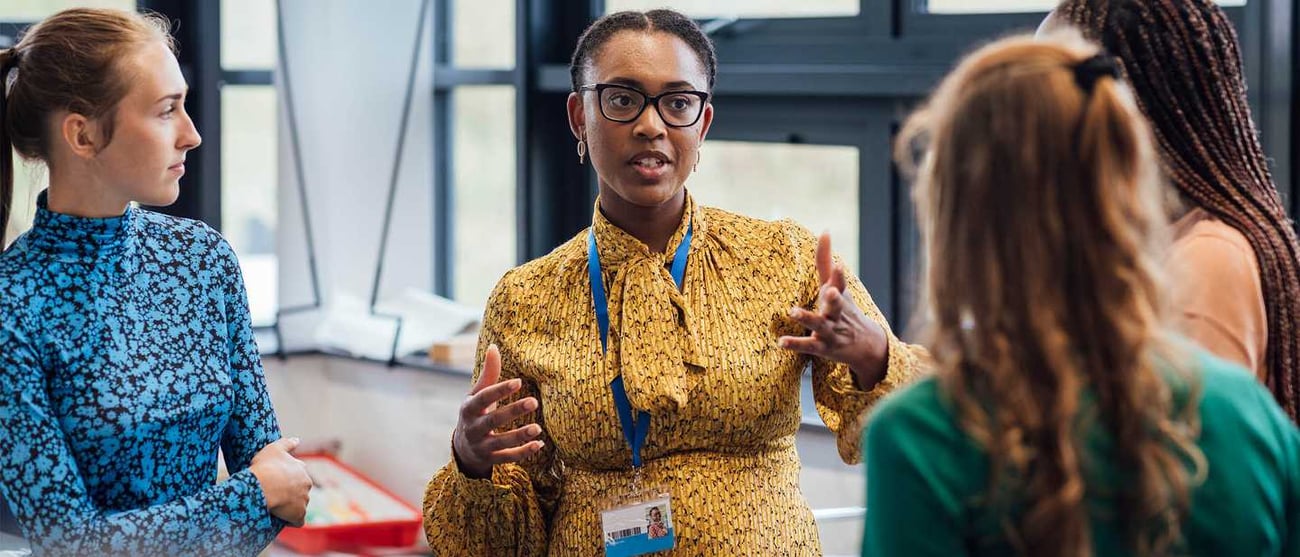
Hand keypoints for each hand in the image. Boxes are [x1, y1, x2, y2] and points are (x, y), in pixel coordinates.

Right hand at [250, 437, 312, 525]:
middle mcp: (307, 484)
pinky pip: (298, 520)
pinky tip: (284, 521)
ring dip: (291, 507)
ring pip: (300, 505)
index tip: (277, 481)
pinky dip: (293, 521)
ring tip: (276, 508)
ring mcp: (304, 500)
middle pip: (300, 490)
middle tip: (275, 495)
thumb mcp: (274, 448)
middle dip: (291, 493)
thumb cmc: (266, 466)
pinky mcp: (299, 514)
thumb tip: (298, 439)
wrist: (263, 486)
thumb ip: (287, 443)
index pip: (298, 474)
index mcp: (301, 469)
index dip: (288, 478)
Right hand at [452, 344, 544, 478]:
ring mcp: (481, 446)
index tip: (518, 381)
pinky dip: (523, 453)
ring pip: (501, 442)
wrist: (463, 448)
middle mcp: (473, 428)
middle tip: (534, 402)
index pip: (484, 398)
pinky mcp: (491, 459)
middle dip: (513, 411)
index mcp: (469, 408)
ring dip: (520, 436)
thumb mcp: (477, 394)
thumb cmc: (476, 413)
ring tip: (538, 428)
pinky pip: (507, 457)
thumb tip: (494, 346)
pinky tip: (539, 444)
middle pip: (493, 420)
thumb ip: (488, 374)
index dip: (500, 390)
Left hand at [779, 232, 889, 389]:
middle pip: (837, 305)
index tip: (838, 262)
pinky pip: (808, 346)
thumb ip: (825, 261)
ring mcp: (830, 331)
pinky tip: (781, 342)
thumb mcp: (837, 286)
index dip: (838, 272)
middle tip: (831, 290)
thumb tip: (824, 230)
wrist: (866, 346)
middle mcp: (837, 313)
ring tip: (792, 311)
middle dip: (835, 298)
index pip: (840, 282)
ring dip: (807, 318)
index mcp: (840, 296)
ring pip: (819, 325)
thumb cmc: (845, 309)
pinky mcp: (822, 348)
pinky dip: (795, 344)